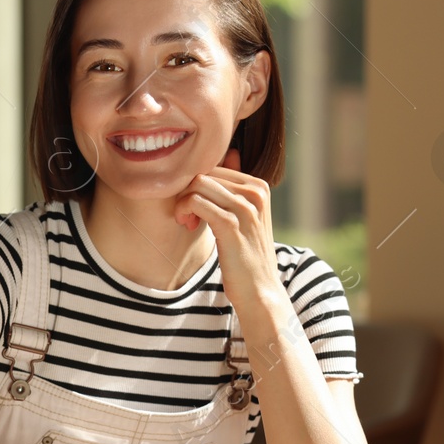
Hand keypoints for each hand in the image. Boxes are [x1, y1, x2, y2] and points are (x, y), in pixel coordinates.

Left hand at [173, 147, 285, 319]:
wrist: (259, 289)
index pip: (214, 167)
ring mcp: (245, 207)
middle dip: (188, 192)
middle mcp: (255, 192)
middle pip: (205, 173)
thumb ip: (234, 188)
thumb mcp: (244, 216)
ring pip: (198, 184)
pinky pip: (196, 201)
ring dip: (183, 202)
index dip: (198, 184)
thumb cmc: (246, 254)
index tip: (194, 208)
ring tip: (186, 221)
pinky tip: (187, 225)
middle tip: (187, 216)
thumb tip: (230, 153)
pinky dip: (184, 210)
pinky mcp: (231, 224)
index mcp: (259, 186)